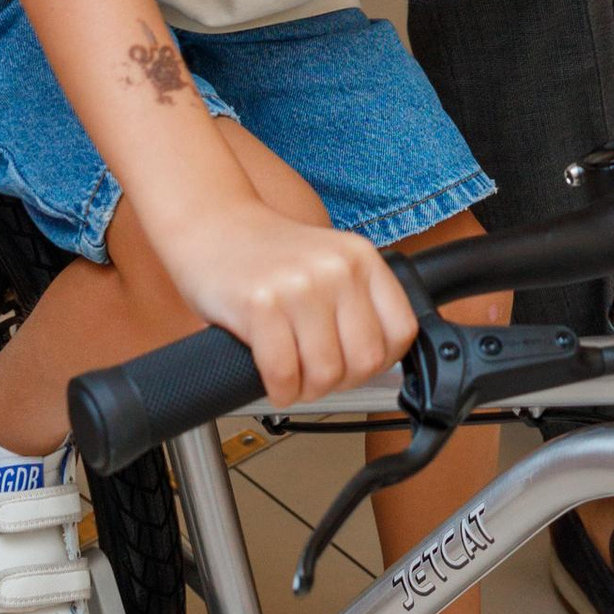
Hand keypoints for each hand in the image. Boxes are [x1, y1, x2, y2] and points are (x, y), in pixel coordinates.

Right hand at [160, 196, 419, 407]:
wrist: (212, 223)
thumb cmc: (266, 253)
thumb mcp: (328, 262)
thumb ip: (356, 300)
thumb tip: (378, 362)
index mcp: (361, 258)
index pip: (401, 331)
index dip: (381, 361)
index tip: (356, 365)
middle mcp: (336, 269)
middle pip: (365, 360)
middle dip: (341, 382)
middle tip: (317, 377)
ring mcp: (299, 285)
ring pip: (326, 373)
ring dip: (307, 390)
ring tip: (292, 378)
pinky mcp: (261, 304)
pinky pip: (284, 373)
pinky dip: (280, 389)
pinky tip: (273, 380)